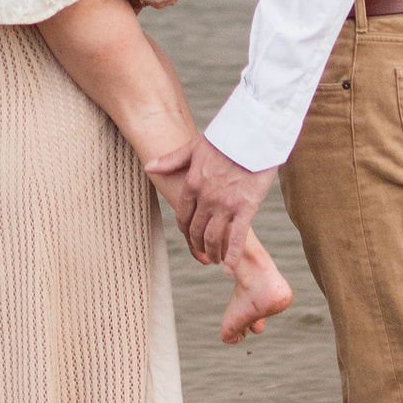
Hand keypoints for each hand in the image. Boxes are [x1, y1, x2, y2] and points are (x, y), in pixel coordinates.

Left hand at [145, 133, 277, 268]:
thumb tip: (148, 167)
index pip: (183, 215)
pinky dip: (232, 257)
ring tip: (215, 259)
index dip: (185, 230)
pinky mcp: (246, 208)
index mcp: (192, 183)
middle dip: (197, 245)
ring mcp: (225, 205)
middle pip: (196, 230)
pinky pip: (236, 238)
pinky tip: (229, 269)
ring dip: (212, 253)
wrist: (253, 132)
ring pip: (213, 238)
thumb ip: (171, 160)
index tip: (190, 237)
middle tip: (202, 253)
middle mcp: (206, 198)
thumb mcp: (194, 146)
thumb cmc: (225, 137)